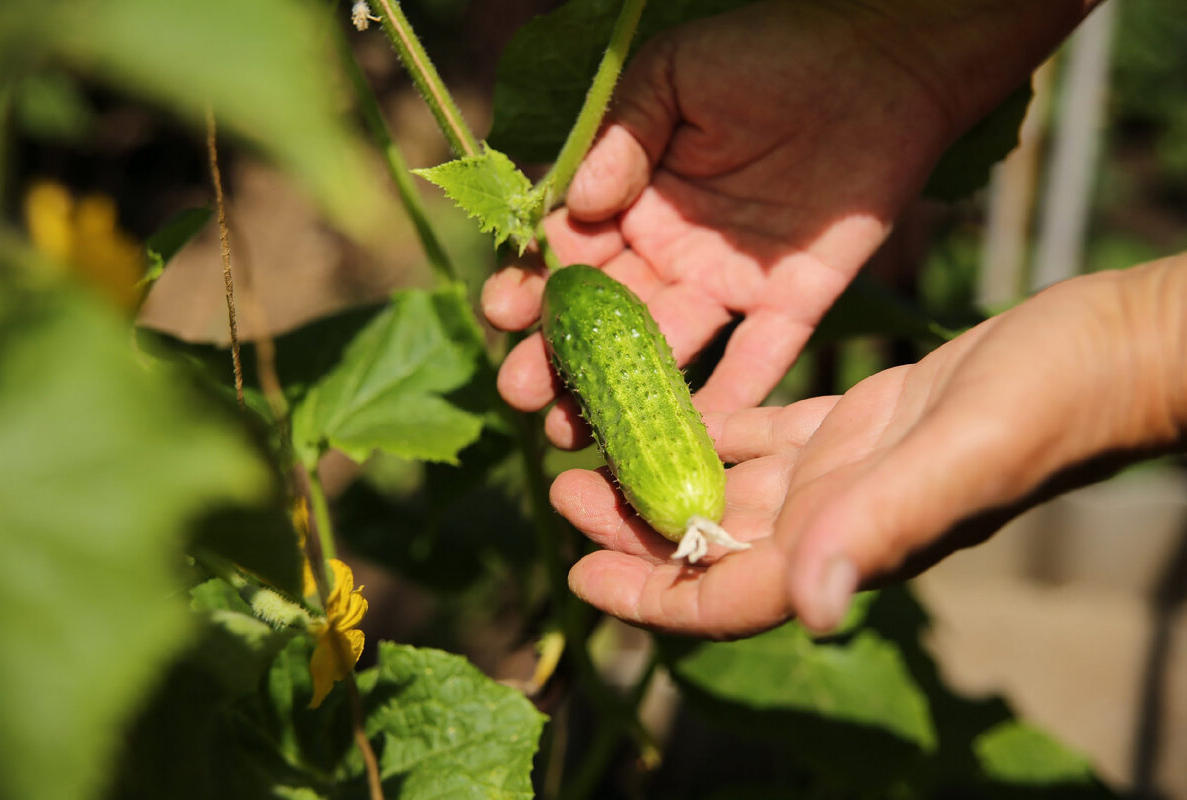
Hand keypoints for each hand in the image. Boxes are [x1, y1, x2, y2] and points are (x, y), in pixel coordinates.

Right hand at [483, 0, 959, 444]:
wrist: (881, 61)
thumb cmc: (770, 51)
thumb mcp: (678, 74)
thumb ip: (624, 134)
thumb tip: (577, 203)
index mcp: (632, 198)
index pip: (568, 251)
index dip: (532, 284)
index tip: (503, 311)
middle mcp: (669, 251)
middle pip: (603, 316)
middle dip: (557, 357)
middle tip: (522, 394)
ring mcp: (727, 282)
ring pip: (664, 348)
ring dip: (620, 392)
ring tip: (575, 432)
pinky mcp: (790, 302)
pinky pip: (757, 358)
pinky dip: (729, 399)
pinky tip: (688, 439)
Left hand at [554, 261, 1186, 638]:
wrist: (1104, 350)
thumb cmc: (1052, 402)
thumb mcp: (961, 455)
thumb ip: (881, 526)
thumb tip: (806, 608)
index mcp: (851, 540)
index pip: (730, 595)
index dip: (649, 594)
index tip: (576, 571)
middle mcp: (836, 517)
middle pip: (711, 540)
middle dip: (633, 523)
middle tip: (561, 483)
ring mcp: (844, 471)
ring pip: (729, 486)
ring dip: (661, 468)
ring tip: (593, 439)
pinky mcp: (856, 423)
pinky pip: (765, 434)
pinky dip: (713, 424)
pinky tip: (667, 401)